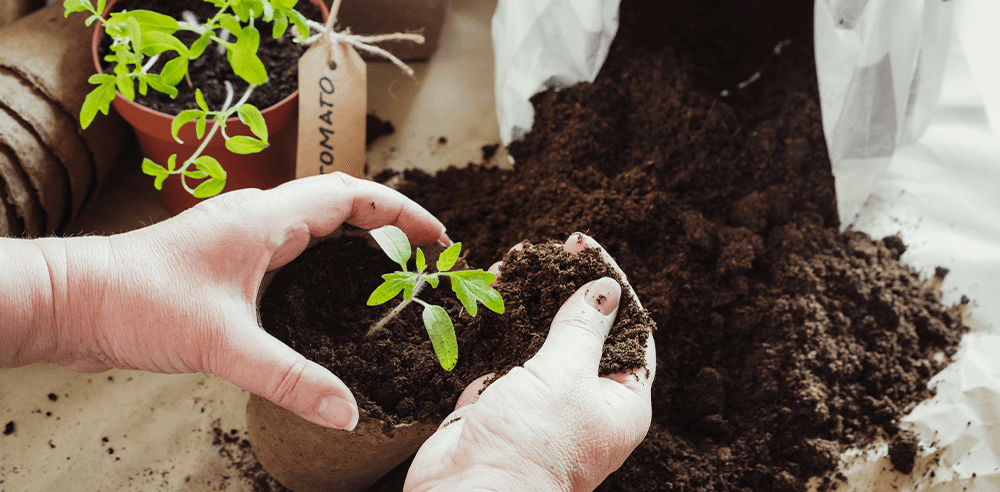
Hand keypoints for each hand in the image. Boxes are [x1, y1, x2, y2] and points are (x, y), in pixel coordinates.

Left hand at [32, 173, 447, 429]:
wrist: (71, 301)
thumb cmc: (138, 301)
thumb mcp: (224, 343)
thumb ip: (289, 378)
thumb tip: (345, 411)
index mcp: (265, 219)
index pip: (351, 197)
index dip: (400, 213)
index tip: (436, 236)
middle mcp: (256, 219)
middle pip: (340, 205)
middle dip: (387, 226)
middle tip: (423, 259)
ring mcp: (238, 238)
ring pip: (313, 226)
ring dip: (355, 241)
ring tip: (389, 274)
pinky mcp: (224, 261)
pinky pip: (289, 249)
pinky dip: (323, 261)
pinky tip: (328, 296)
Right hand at [404, 233, 655, 491]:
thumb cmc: (532, 447)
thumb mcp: (566, 377)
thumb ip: (582, 328)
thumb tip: (605, 289)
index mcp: (620, 403)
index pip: (631, 331)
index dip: (612, 288)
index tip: (588, 250)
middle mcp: (583, 402)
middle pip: (583, 332)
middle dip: (565, 288)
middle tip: (550, 250)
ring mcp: (539, 403)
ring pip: (539, 340)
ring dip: (527, 300)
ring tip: (514, 261)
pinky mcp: (499, 403)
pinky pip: (503, 354)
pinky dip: (496, 323)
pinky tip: (488, 293)